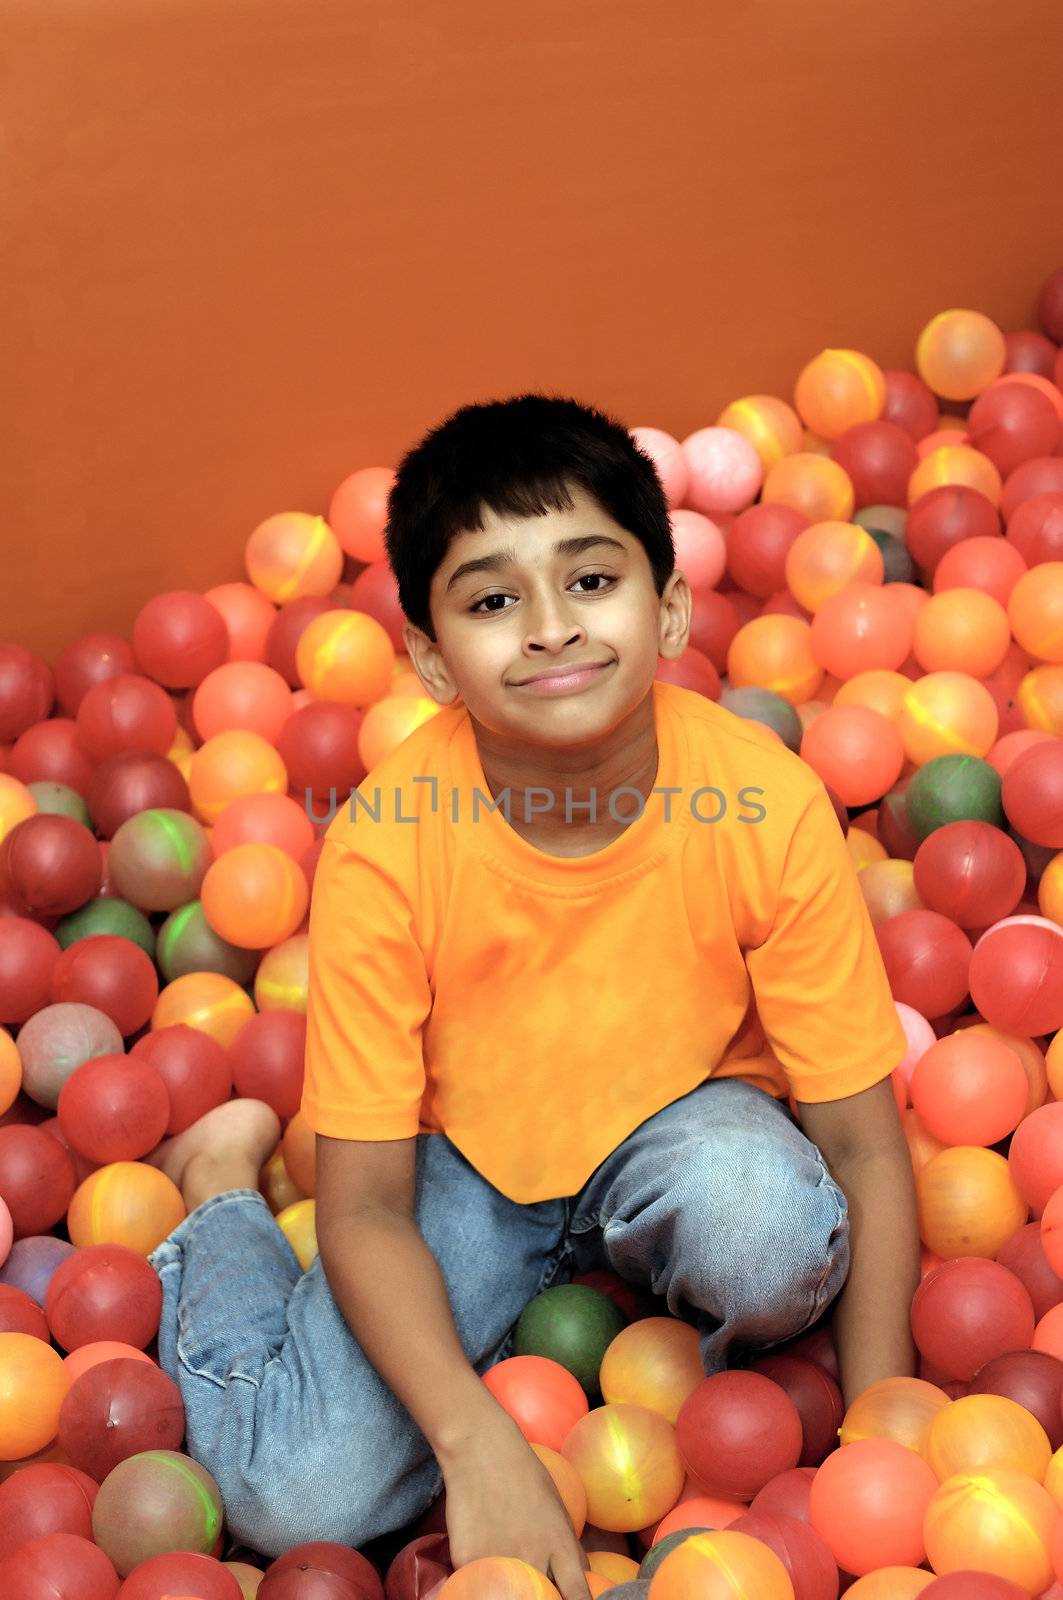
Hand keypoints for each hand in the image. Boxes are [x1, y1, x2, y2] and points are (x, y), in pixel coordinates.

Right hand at [441, 1415, 591, 1599]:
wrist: (481, 1450)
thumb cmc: (525, 1475)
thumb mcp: (558, 1509)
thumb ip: (569, 1549)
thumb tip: (581, 1581)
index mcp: (559, 1546)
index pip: (577, 1595)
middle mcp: (532, 1559)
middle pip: (541, 1599)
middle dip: (540, 1595)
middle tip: (535, 1580)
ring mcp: (499, 1561)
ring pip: (506, 1595)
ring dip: (509, 1587)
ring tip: (506, 1560)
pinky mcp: (467, 1561)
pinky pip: (475, 1581)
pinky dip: (478, 1573)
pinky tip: (479, 1545)